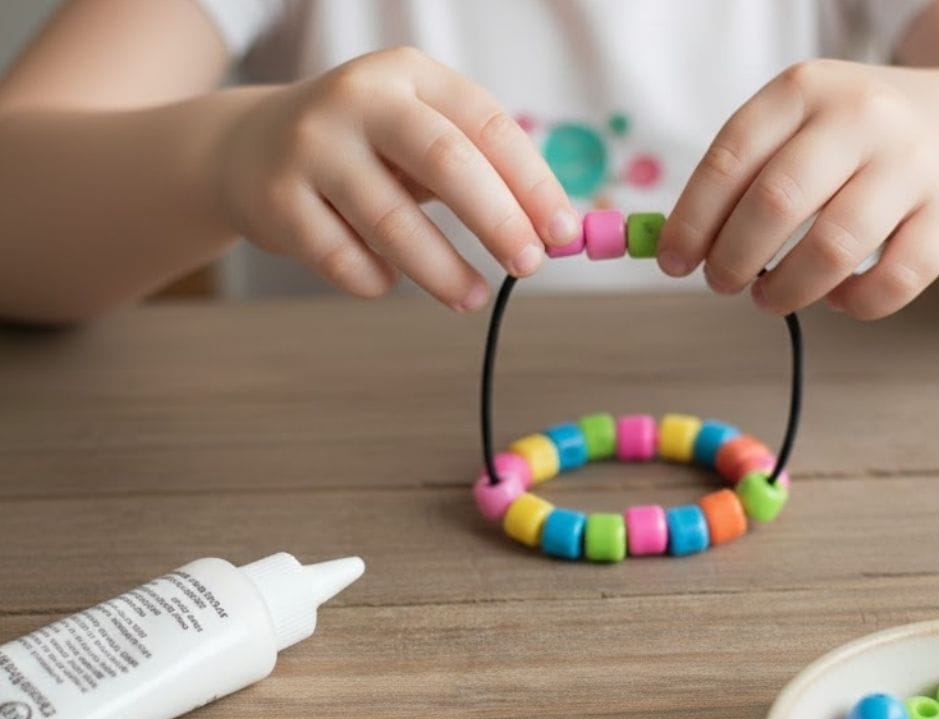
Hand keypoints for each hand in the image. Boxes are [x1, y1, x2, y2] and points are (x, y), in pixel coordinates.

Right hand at [214, 48, 578, 309]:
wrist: (249, 147)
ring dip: (442, 270)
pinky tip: (389, 281)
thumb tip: (556, 231)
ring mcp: (312, 148)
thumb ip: (483, 170)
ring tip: (472, 297)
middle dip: (497, 221)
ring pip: (392, 221)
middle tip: (529, 265)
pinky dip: (377, 281)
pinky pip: (344, 259)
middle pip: (445, 162)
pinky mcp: (277, 201)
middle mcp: (359, 100)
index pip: (488, 126)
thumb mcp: (419, 131)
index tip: (564, 233)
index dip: (533, 183)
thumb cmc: (365, 148)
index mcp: (409, 76)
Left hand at [657, 60, 938, 318]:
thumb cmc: (856, 141)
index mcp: (806, 89)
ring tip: (770, 297)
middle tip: (722, 283)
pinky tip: (837, 300)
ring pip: (833, 248)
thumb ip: (742, 177)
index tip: (674, 261)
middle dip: (734, 259)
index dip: (693, 220)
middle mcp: (862, 116)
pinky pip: (892, 282)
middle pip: (777, 203)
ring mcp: (914, 163)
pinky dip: (854, 305)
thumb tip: (678, 246)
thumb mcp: (799, 127)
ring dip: (787, 290)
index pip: (731, 158)